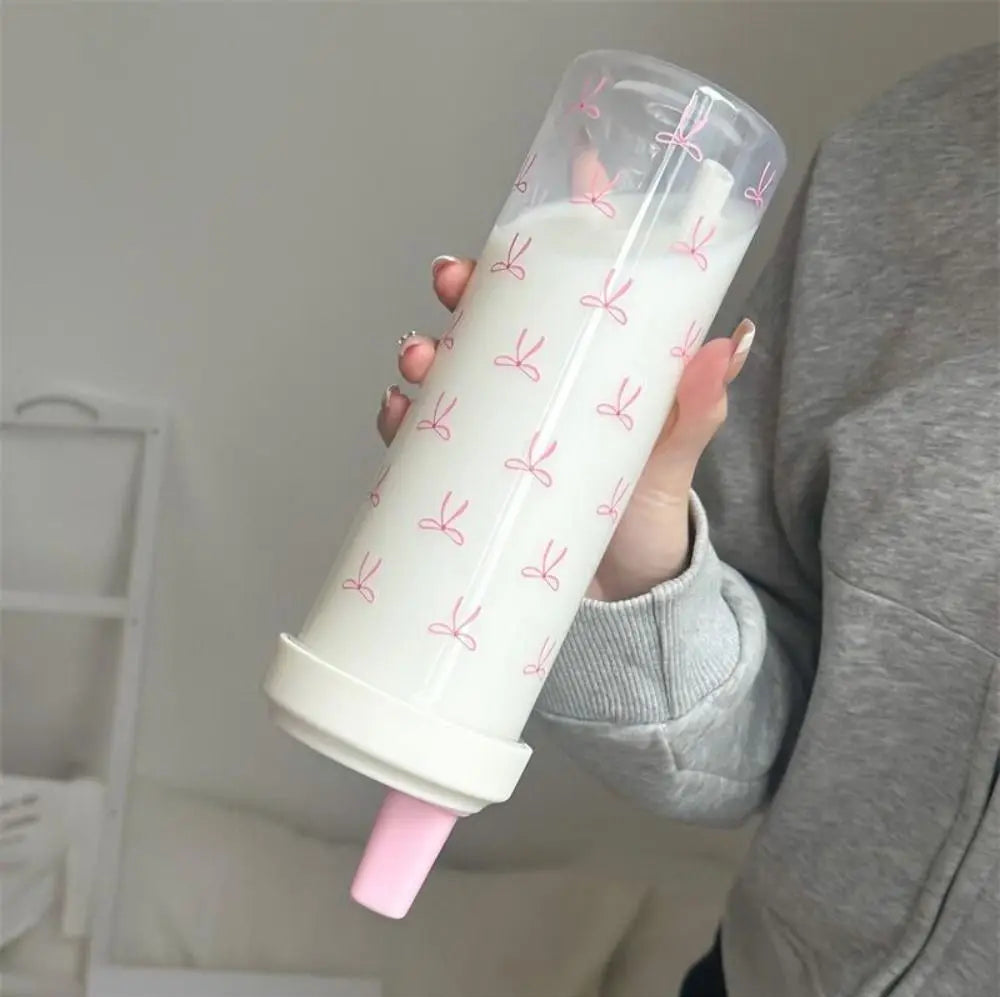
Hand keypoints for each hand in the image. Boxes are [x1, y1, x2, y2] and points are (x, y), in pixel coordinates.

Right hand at [377, 257, 753, 601]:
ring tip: (420, 358)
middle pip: (495, 316)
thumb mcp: (674, 463)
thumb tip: (729, 342)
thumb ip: (697, 411)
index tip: (572, 176)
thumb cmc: (648, 522)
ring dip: (426, 350)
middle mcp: (539, 387)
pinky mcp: (471, 474)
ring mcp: (501, 428)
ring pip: (451, 370)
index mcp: (592, 368)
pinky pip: (426, 437)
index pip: (578, 282)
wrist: (619, 602)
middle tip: (454, 282)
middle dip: (468, 287)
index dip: (573, 224)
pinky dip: (405, 420)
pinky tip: (398, 413)